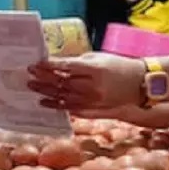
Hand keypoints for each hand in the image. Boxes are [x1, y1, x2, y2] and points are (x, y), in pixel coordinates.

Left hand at [27, 52, 145, 109]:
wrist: (139, 86)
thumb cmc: (119, 67)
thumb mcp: (99, 58)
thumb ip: (78, 62)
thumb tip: (57, 63)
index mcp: (95, 69)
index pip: (66, 66)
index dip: (48, 65)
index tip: (36, 63)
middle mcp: (92, 86)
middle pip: (61, 83)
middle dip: (43, 78)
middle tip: (29, 74)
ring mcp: (92, 101)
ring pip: (62, 97)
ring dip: (45, 92)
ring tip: (32, 86)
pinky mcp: (93, 110)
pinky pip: (70, 109)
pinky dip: (55, 105)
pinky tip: (44, 102)